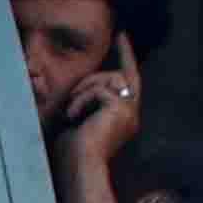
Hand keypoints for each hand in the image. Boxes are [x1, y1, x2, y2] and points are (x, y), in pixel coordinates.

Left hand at [50, 50, 139, 202]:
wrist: (80, 167)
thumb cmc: (73, 153)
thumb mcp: (79, 121)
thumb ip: (85, 103)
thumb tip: (76, 90)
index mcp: (123, 118)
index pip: (129, 80)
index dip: (126, 56)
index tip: (121, 35)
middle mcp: (132, 114)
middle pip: (118, 76)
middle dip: (93, 79)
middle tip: (72, 97)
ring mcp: (129, 111)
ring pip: (109, 79)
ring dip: (85, 90)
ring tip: (71, 111)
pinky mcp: (121, 109)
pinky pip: (99, 90)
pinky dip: (81, 100)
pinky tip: (72, 117)